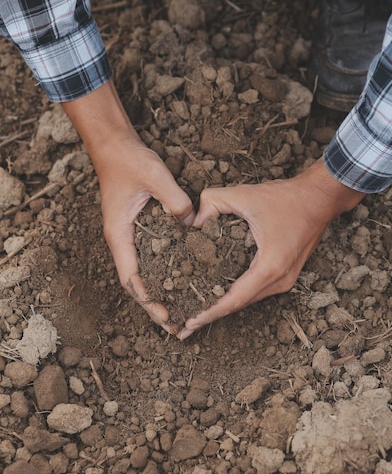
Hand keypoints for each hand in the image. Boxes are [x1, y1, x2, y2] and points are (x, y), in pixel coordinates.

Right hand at [62, 81, 193, 332]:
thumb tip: (194, 225)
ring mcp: (129, 236)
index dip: (148, 300)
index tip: (165, 318)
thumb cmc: (129, 161)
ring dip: (158, 293)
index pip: (132, 278)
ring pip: (142, 273)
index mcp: (120, 235)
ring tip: (178, 312)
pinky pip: (149, 257)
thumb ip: (175, 201)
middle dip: (154, 306)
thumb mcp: (156, 177)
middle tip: (176, 327)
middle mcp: (122, 240)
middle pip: (136, 283)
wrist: (115, 147)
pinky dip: (161, 273)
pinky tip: (179, 279)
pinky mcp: (138, 229)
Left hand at [178, 158, 363, 338]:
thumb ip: (212, 202)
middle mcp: (280, 280)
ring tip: (196, 314)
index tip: (188, 324)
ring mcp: (285, 281)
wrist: (321, 198)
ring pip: (248, 300)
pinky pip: (256, 292)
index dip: (209, 313)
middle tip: (184, 326)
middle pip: (239, 305)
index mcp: (270, 266)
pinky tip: (218, 296)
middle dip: (211, 315)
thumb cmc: (287, 198)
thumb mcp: (244, 194)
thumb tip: (192, 221)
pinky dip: (236, 296)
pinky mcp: (286, 276)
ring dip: (223, 307)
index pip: (234, 299)